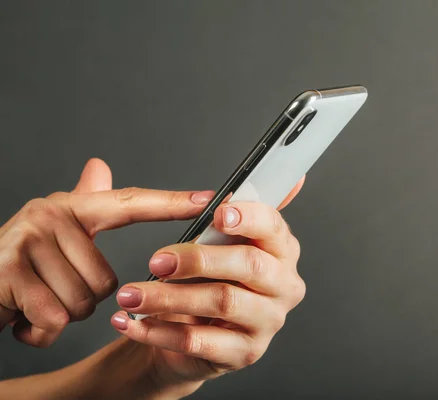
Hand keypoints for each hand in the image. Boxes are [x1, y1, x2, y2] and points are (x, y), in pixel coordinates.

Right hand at [0, 158, 214, 346]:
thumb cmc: (24, 263)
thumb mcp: (55, 232)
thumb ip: (83, 203)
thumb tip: (99, 166)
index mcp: (73, 207)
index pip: (131, 203)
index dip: (172, 203)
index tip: (210, 200)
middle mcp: (49, 215)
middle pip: (106, 280)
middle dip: (86, 299)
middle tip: (55, 288)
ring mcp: (26, 243)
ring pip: (83, 302)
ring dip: (64, 314)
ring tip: (41, 298)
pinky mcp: (7, 274)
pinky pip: (53, 319)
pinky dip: (41, 331)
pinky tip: (26, 317)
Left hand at [110, 182, 305, 395]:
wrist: (188, 331)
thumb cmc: (203, 278)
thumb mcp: (212, 240)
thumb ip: (227, 205)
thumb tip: (249, 171)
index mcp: (281, 249)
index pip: (274, 226)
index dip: (248, 217)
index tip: (218, 213)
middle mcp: (284, 285)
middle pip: (249, 264)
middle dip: (198, 258)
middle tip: (158, 260)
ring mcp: (268, 321)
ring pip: (222, 302)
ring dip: (170, 297)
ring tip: (131, 294)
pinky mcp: (245, 352)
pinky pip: (200, 341)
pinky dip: (159, 331)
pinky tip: (132, 322)